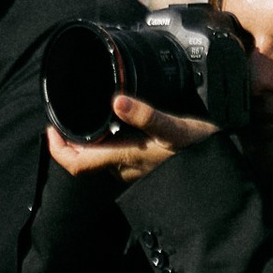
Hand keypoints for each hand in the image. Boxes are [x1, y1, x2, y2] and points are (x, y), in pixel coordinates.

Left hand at [46, 88, 216, 183]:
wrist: (221, 170)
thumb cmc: (199, 150)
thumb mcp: (175, 128)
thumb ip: (146, 116)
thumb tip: (118, 101)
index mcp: (123, 158)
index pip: (76, 163)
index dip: (57, 149)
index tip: (51, 128)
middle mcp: (123, 167)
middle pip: (83, 158)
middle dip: (70, 138)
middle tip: (64, 114)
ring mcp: (133, 168)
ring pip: (98, 156)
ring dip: (87, 138)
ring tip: (86, 113)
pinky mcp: (144, 164)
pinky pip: (114, 155)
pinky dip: (105, 139)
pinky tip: (115, 123)